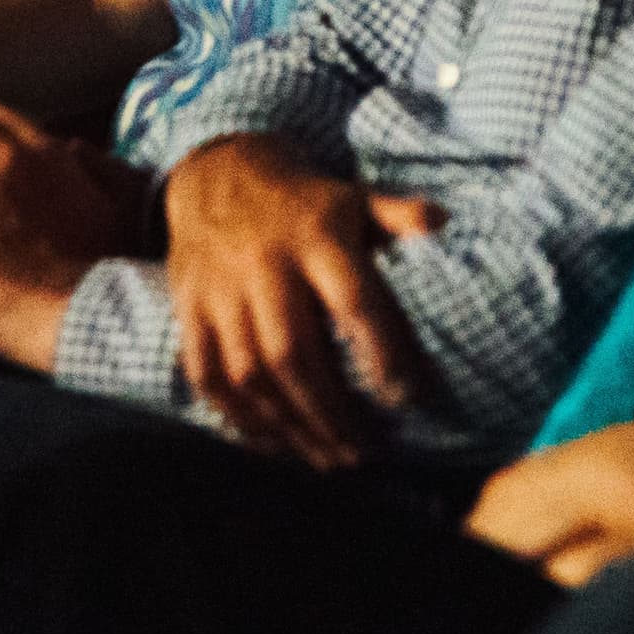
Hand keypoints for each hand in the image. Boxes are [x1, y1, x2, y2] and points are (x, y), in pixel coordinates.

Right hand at [157, 134, 428, 468]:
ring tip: (330, 459)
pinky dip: (239, 418)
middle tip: (365, 453)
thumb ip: (396, 213)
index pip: (354, 300)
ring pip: (251, 373)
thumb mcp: (352, 197)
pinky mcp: (191, 309)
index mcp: (316, 236)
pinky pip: (208, 375)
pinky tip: (275, 445)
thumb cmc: (304, 202)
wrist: (215, 175)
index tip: (407, 398)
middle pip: (295, 353)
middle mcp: (265, 264)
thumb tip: (442, 219)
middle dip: (332, 412)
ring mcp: (221, 290)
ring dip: (291, 425)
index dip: (383, 351)